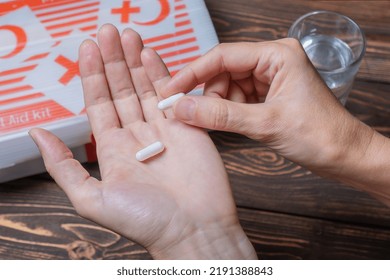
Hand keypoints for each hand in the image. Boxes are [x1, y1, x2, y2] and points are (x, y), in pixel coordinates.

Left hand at [29, 25, 255, 258]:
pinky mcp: (188, 127)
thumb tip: (39, 136)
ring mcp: (163, 129)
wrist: (195, 230)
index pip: (99, 103)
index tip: (87, 47)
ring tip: (127, 35)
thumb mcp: (93, 199)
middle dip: (112, 60)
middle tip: (108, 31)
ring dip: (135, 61)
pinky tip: (150, 54)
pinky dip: (162, 73)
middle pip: (121, 89)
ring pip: (146, 87)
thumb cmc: (147, 222)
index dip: (92, 75)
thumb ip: (64, 166)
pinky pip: (173, 95)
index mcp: (113, 150)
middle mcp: (137, 136)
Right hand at [162, 40, 389, 195]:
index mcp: (277, 55)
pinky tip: (228, 125)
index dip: (193, 73)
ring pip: (228, 88)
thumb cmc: (320, 135)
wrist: (345, 156)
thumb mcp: (265, 124)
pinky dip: (228, 113)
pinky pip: (237, 100)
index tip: (171, 90)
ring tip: (220, 125)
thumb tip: (181, 108)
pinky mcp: (269, 95)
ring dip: (218, 107)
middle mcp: (272, 61)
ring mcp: (270, 79)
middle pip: (223, 72)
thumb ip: (220, 115)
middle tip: (194, 117)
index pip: (222, 56)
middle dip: (208, 96)